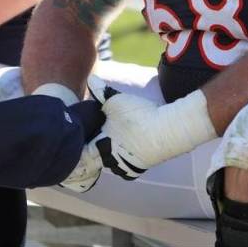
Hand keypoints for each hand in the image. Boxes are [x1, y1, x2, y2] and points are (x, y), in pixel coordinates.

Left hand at [87, 76, 216, 180]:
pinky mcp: (139, 168)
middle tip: (97, 133)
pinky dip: (123, 158)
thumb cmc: (138, 117)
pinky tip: (128, 146)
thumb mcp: (116, 100)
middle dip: (94, 146)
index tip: (80, 134)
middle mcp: (110, 161)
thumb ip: (101, 91)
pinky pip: (125, 166)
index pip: (81, 152)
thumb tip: (90, 78)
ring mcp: (125, 167)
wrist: (167, 131)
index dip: (80, 142)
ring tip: (113, 139)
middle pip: (95, 157)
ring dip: (109, 153)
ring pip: (110, 162)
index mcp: (99, 147)